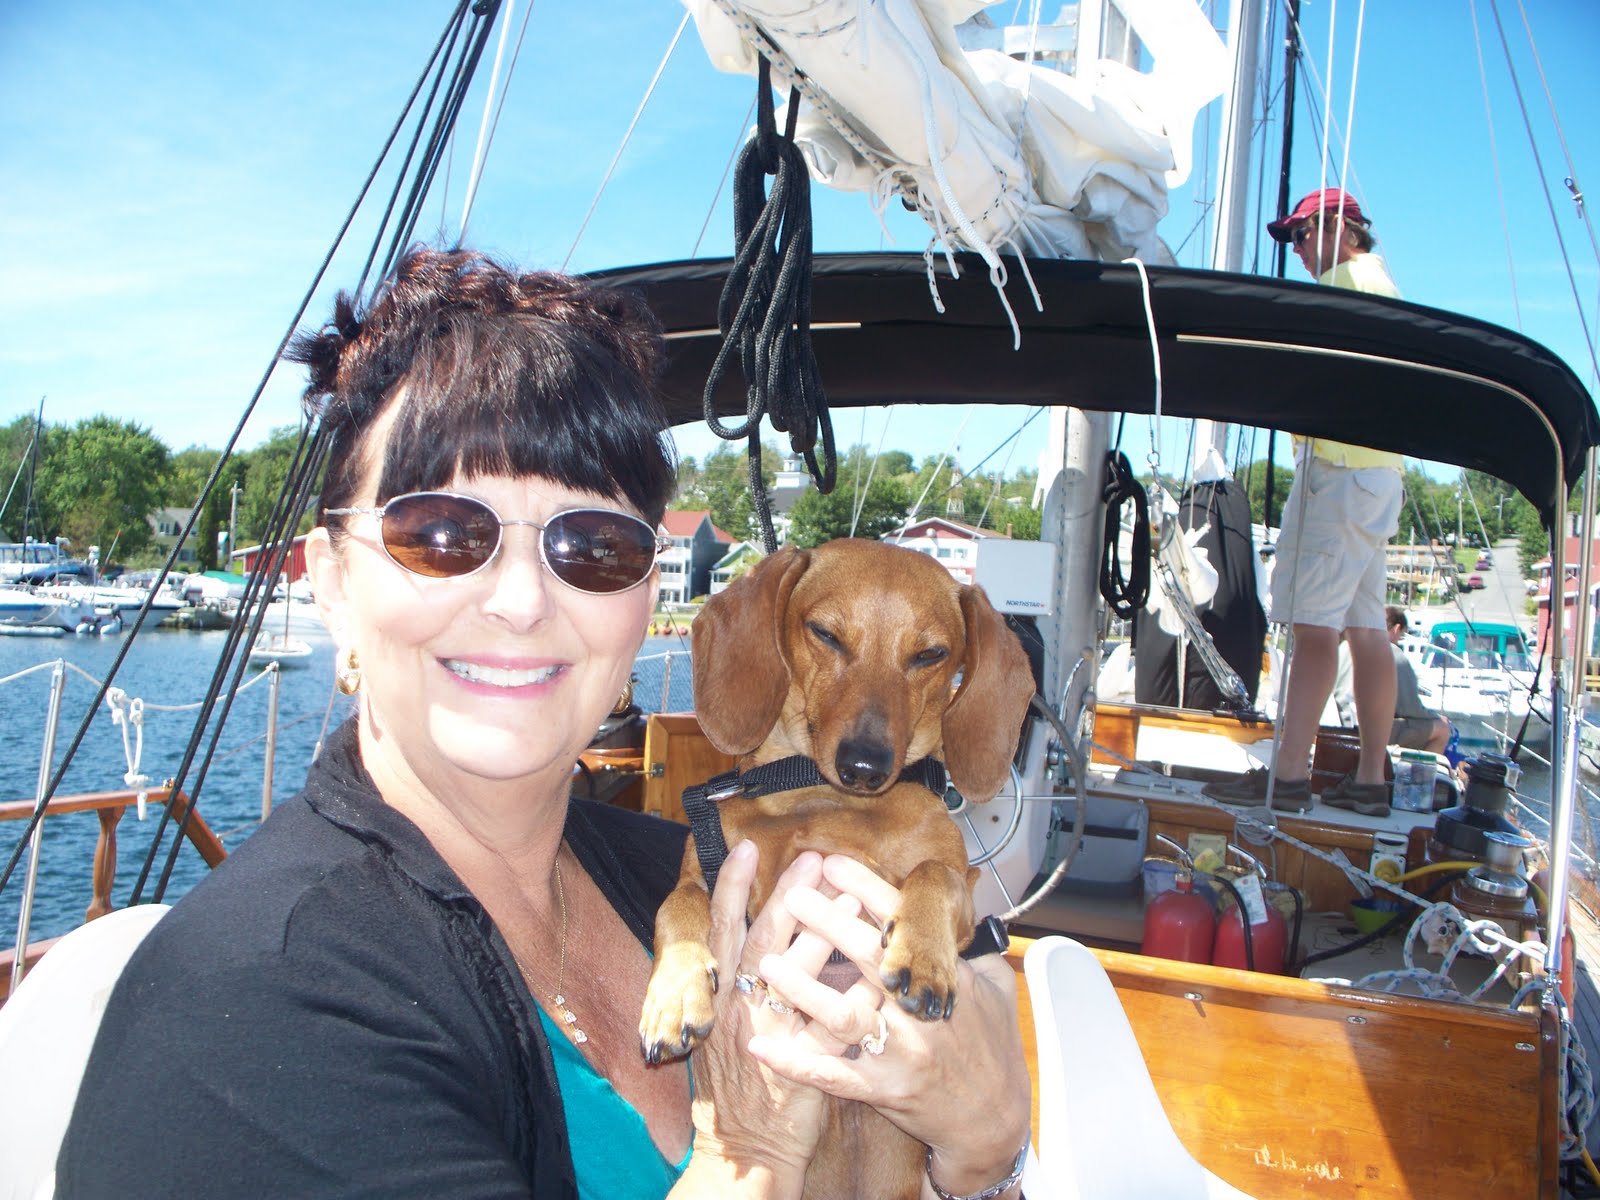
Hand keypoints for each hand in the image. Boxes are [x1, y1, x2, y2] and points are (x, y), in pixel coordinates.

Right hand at [677, 841, 828, 1196]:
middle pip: (760, 940)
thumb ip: (738, 978)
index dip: (730, 888)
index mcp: (718, 992)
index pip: (721, 930)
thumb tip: (759, 930)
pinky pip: (827, 1024)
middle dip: (786, 895)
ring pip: (793, 978)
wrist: (745, 1144)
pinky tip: (875, 974)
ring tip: (853, 899)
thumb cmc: (738, 1077)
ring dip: (823, 935)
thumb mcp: (722, 1022)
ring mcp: (768, 1034)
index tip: (744, 848)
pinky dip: (850, 995)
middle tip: (811, 858)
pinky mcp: (799, 1063)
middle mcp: (738, 1007)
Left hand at [748, 855, 1031, 1197]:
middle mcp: (921, 1011)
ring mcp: (900, 1053)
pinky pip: (831, 1076)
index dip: (866, 890)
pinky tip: (760, 1046)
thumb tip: (962, 902)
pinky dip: (794, 1062)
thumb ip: (974, 946)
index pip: (903, 923)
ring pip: (846, 1016)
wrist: (996, 1122)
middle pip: (870, 958)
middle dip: (829, 922)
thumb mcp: (997, 987)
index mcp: (945, 978)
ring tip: (769, 964)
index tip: (832, 863)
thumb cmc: (994, 1048)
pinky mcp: (882, 1090)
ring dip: (805, 989)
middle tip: (792, 895)